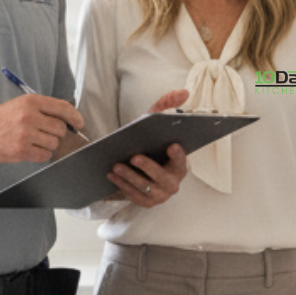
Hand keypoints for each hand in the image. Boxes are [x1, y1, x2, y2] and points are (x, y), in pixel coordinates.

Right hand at [0, 92, 85, 163]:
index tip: (79, 123)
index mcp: (31, 101)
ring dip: (48, 145)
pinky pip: (44, 155)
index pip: (62, 108)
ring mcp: (25, 134)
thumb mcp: (20, 105)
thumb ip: (42, 109)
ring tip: (33, 141)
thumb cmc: (0, 119)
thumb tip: (67, 118)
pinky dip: (41, 154)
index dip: (75, 117)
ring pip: (54, 143)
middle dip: (56, 133)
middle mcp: (29, 116)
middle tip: (44, 134)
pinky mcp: (21, 150)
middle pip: (60, 128)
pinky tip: (30, 149)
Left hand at [106, 89, 189, 206]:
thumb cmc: (149, 144)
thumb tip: (183, 92)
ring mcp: (161, 195)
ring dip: (131, 177)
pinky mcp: (147, 203)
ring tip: (116, 166)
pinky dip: (123, 186)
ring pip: (147, 188)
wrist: (137, 168)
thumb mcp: (155, 124)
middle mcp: (173, 183)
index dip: (178, 154)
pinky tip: (112, 175)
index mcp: (179, 165)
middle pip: (163, 178)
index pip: (182, 161)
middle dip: (149, 167)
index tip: (171, 145)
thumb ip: (167, 106)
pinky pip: (135, 196)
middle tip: (134, 156)